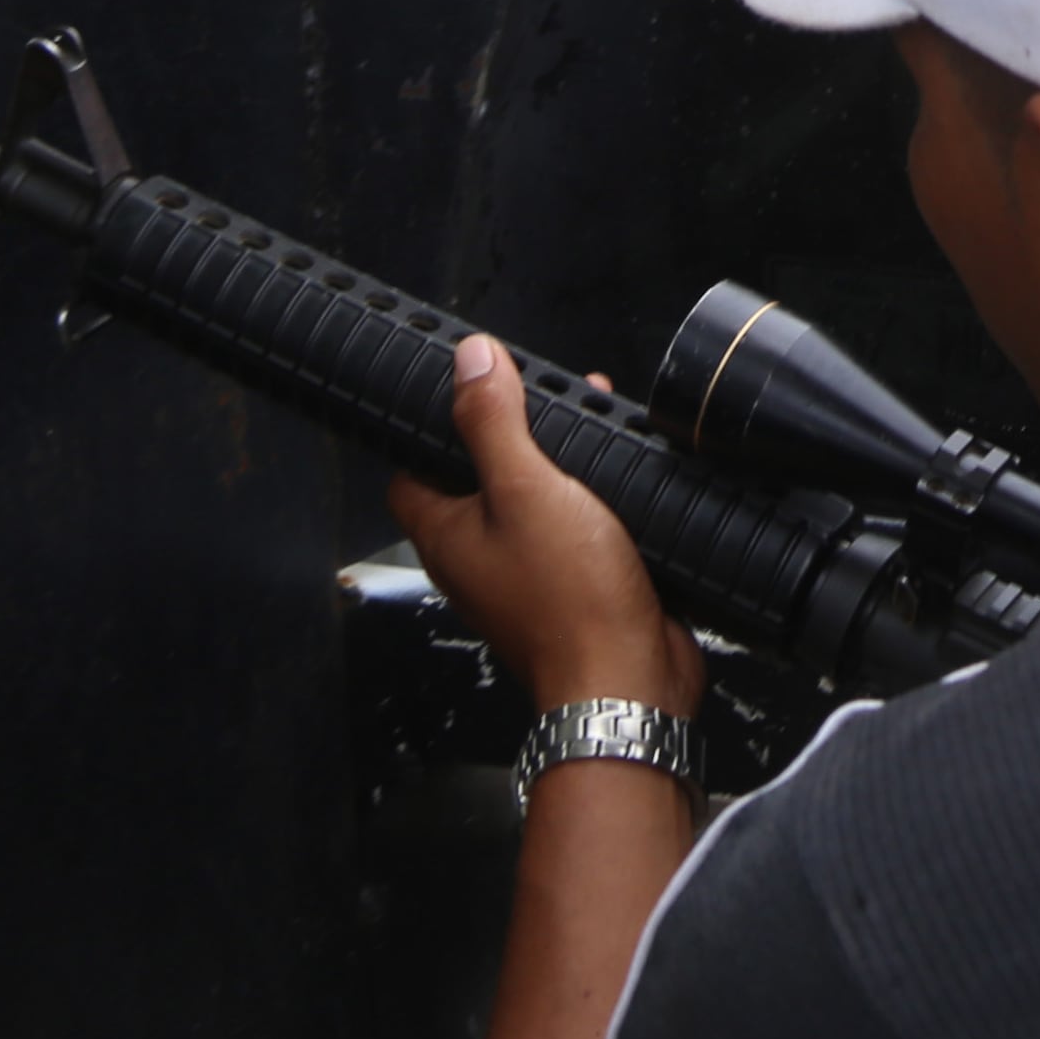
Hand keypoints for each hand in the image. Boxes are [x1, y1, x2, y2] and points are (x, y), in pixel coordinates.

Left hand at [391, 336, 702, 720]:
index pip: (412, 470)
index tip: (464, 388)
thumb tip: (470, 360)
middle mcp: (479, 557)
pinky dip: (594, 499)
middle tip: (545, 400)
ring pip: (531, 503)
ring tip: (593, 428)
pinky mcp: (575, 586)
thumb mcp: (527, 489)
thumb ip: (495, 422)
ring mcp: (526, 575)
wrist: (627, 678)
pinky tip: (624, 480)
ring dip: (560, 465)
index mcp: (447, 534)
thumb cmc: (569, 599)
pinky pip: (574, 529)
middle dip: (513, 435)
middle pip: (478, 480)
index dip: (433, 426)